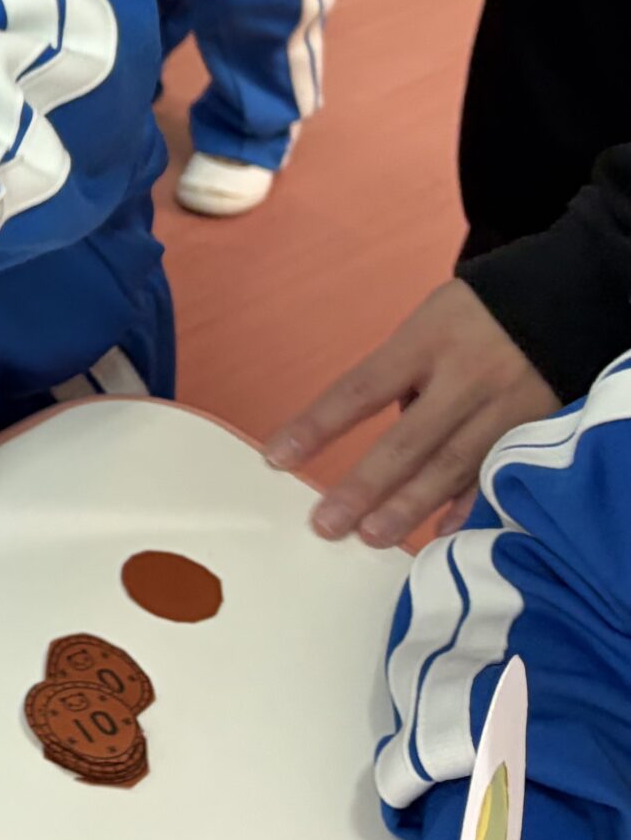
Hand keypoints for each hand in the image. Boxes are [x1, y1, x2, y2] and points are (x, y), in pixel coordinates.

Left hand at [267, 281, 559, 543]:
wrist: (562, 303)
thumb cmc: (473, 318)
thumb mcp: (425, 327)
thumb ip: (398, 378)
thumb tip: (372, 438)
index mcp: (425, 343)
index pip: (361, 390)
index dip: (318, 426)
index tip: (277, 458)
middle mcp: (465, 379)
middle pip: (407, 441)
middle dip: (365, 486)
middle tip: (327, 524)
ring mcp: (504, 409)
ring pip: (452, 466)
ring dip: (411, 507)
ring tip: (372, 536)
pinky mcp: (534, 431)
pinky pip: (496, 475)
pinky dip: (470, 507)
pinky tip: (442, 534)